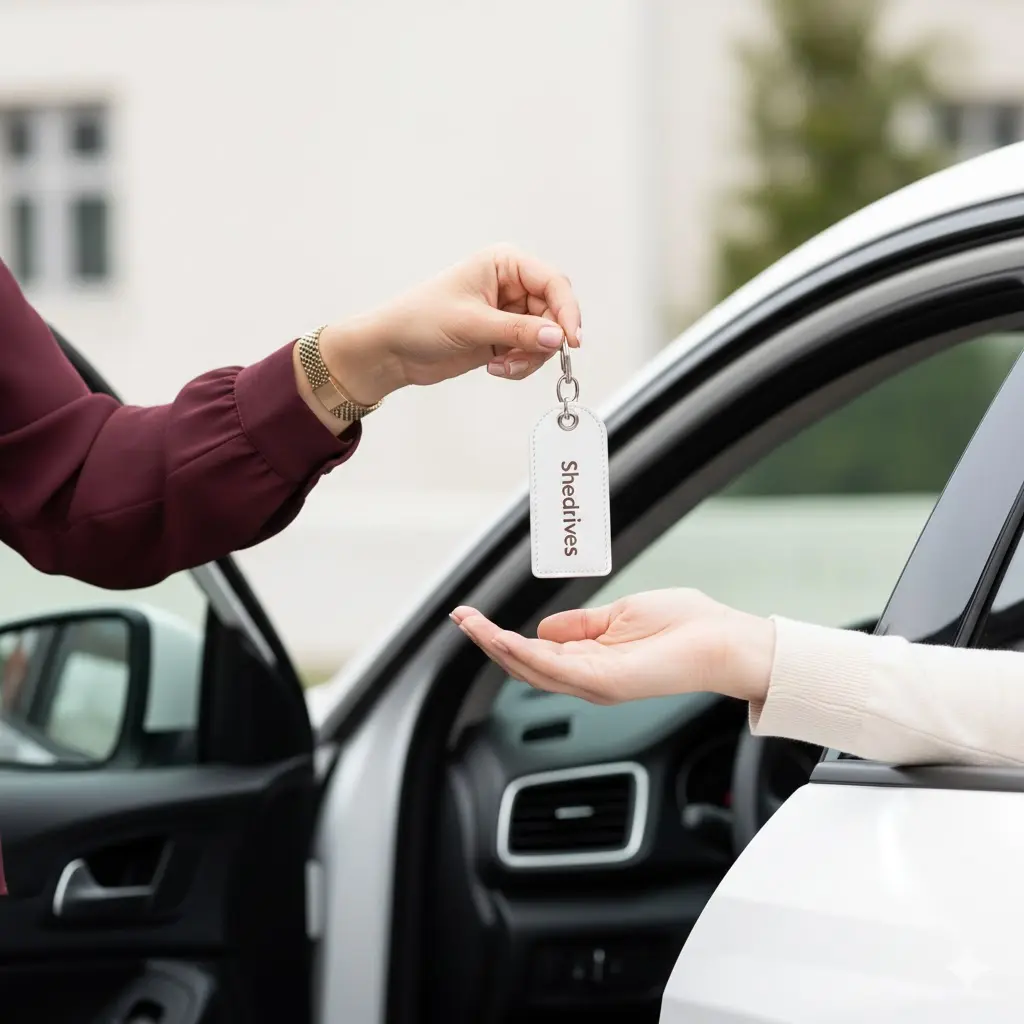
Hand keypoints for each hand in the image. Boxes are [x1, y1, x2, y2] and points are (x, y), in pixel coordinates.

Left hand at [318, 245, 581, 406]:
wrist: (393, 350)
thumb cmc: (419, 320)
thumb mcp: (471, 323)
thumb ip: (518, 330)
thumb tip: (557, 337)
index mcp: (504, 263)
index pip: (553, 282)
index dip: (567, 310)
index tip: (570, 340)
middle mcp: (511, 285)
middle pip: (555, 312)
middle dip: (544, 339)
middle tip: (525, 357)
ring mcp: (509, 312)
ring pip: (545, 336)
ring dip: (529, 357)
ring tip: (501, 365)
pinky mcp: (505, 336)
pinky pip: (531, 352)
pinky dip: (520, 364)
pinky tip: (495, 367)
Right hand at [451, 589, 775, 705]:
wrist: (725, 640)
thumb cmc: (686, 624)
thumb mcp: (620, 615)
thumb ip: (581, 625)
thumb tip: (545, 626)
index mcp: (593, 660)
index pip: (537, 653)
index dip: (503, 637)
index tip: (477, 616)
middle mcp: (589, 677)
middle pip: (525, 664)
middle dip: (489, 642)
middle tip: (462, 618)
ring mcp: (596, 683)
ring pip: (532, 669)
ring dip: (497, 646)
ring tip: (470, 624)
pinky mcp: (606, 682)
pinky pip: (554, 668)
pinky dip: (524, 653)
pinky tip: (502, 637)